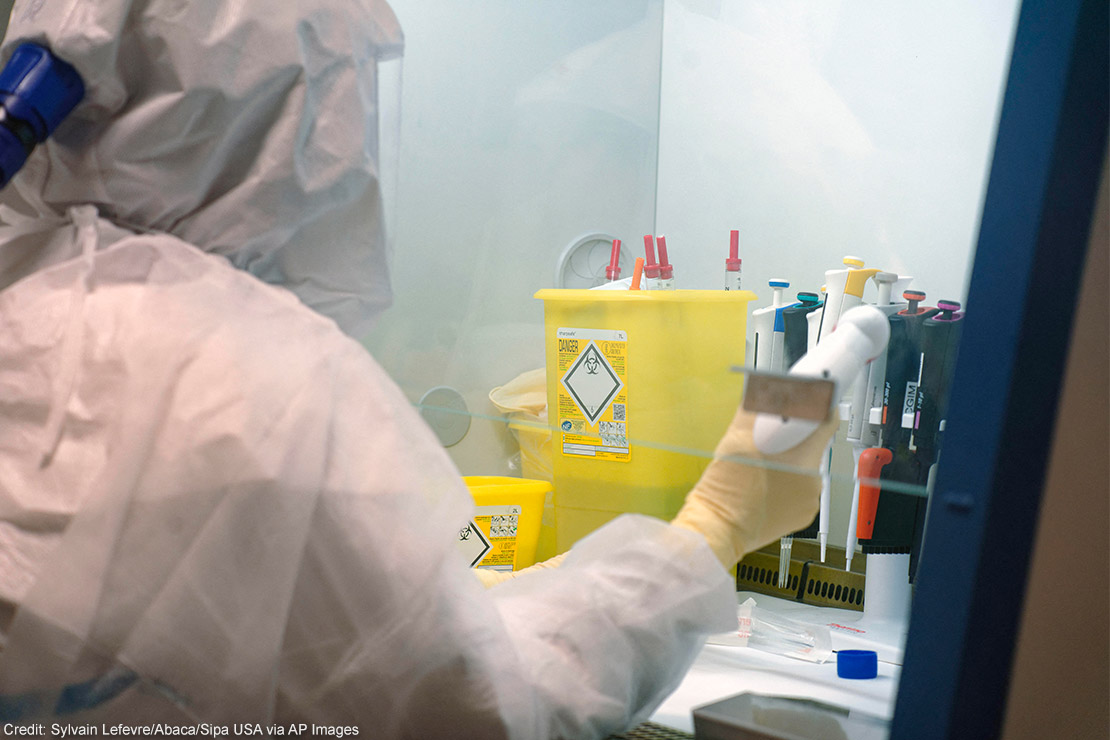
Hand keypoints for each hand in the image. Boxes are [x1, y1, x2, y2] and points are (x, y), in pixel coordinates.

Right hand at [671, 405, 837, 567]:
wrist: (716, 530)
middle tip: (770, 436)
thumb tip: (762, 389)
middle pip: (811, 446)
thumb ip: (754, 410)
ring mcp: (808, 502)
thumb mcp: (736, 440)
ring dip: (788, 461)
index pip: (827, 423)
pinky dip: (786, 482)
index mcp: (803, 462)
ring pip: (804, 468)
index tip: (813, 398)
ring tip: (761, 465)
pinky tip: (765, 483)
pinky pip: (799, 489)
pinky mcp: (801, 516)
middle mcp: (813, 483)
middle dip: (793, 437)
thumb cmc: (725, 490)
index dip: (820, 406)